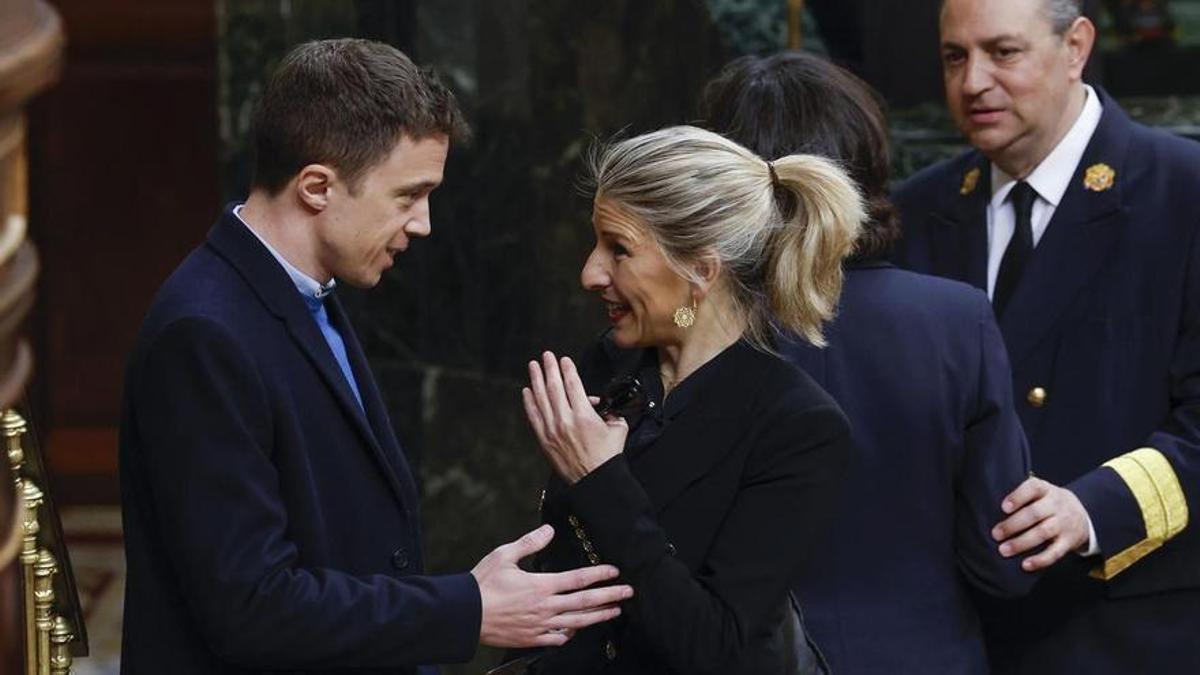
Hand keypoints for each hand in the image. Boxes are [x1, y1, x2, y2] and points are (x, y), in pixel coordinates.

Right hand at [472, 524, 632, 647]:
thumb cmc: (482, 584)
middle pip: (585, 602)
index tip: (615, 571)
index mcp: (541, 585)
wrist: (465, 616)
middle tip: (628, 593)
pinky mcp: (532, 639)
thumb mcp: (504, 556)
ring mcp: (540, 625)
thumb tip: (549, 530)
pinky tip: (577, 630)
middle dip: (610, 596)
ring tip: (614, 612)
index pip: (578, 579)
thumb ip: (530, 542)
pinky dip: (571, 634)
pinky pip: (558, 638)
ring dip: (598, 616)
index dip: (600, 574)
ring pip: (577, 623)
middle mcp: (545, 607)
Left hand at [522, 352, 627, 483]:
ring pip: (541, 399)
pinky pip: (534, 416)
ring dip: (536, 380)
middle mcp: (566, 420)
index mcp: (584, 416)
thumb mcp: (619, 429)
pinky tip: (526, 391)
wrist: (595, 480)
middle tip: (546, 356)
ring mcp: (552, 430)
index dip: (567, 369)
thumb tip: (603, 406)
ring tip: (533, 366)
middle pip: (554, 387)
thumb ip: (612, 413)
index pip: (573, 385)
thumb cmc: (607, 457)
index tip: (564, 360)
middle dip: (549, 369)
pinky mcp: (544, 440)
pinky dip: (529, 402)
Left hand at [992, 476, 1090, 571]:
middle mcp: (1056, 505)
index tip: (1003, 508)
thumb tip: (989, 505)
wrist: (1082, 514)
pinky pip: (1055, 552)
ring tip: (1003, 550)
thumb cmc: (1048, 502)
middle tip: (995, 534)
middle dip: (1013, 525)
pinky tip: (1025, 565)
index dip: (1018, 497)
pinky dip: (1040, 560)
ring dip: (1022, 543)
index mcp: (1046, 490)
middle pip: (1035, 514)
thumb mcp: (1040, 492)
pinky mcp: (1068, 542)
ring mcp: (1064, 524)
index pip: (1033, 488)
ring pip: (1043, 532)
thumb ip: (1021, 495)